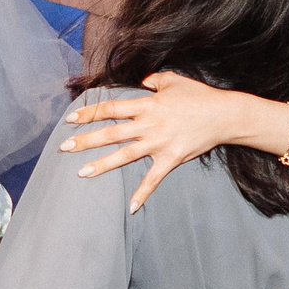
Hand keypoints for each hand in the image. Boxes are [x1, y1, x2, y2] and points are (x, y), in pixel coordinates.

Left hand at [61, 72, 253, 212]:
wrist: (224, 115)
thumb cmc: (199, 96)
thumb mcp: (173, 80)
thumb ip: (153, 80)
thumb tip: (141, 82)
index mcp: (147, 105)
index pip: (111, 109)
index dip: (89, 113)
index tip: (70, 119)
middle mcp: (148, 125)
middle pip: (110, 133)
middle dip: (85, 140)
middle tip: (63, 148)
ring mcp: (158, 144)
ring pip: (124, 155)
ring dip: (102, 165)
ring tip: (82, 173)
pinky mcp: (171, 159)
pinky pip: (153, 179)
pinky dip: (142, 194)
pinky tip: (131, 207)